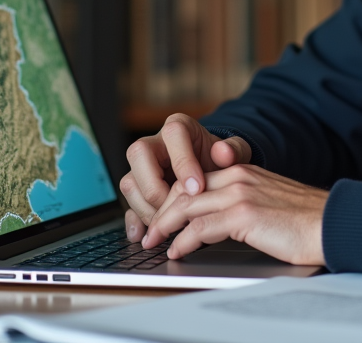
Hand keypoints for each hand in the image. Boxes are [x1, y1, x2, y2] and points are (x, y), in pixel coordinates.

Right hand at [120, 113, 251, 241]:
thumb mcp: (234, 153)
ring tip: (170, 225)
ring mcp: (141, 167)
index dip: (183, 162)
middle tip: (178, 208)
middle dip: (157, 186)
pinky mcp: (137, 189)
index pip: (173, 134)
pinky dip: (135, 220)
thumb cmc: (221, 161)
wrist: (212, 172)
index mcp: (178, 128)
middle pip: (139, 154)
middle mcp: (154, 143)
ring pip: (129, 182)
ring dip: (147, 207)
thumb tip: (224, 152)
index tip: (197, 189)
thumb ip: (234, 150)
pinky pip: (128, 204)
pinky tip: (144, 234)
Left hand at [142, 164, 326, 265]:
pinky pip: (200, 228)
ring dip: (164, 227)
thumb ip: (243, 203)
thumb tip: (219, 224)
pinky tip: (177, 251)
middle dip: (161, 212)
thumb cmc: (306, 221)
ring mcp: (240, 193)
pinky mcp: (244, 215)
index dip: (173, 199)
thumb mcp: (269, 202)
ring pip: (186, 206)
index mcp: (244, 170)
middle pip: (184, 190)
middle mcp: (238, 176)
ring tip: (154, 242)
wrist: (333, 223)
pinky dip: (183, 241)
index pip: (195, 180)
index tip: (162, 216)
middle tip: (148, 231)